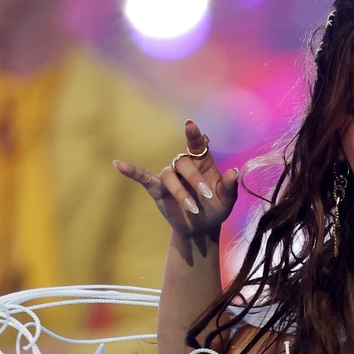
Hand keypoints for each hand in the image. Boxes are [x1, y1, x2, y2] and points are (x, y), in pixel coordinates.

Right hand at [113, 118, 239, 239]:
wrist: (201, 229)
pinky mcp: (156, 188)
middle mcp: (184, 164)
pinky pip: (142, 176)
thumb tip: (234, 172)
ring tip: (193, 209)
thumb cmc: (216, 210)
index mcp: (202, 162)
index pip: (196, 143)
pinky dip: (131, 170)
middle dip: (195, 180)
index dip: (193, 134)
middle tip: (207, 196)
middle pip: (184, 163)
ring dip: (181, 193)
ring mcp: (169, 175)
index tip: (189, 125)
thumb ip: (230, 186)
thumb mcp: (227, 201)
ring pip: (170, 177)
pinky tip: (118, 164)